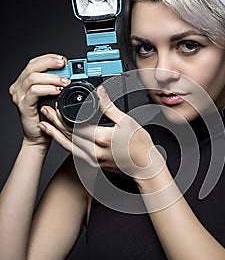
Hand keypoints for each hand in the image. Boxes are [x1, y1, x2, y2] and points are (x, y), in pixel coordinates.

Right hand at [9, 54, 69, 147]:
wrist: (40, 137)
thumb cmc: (46, 118)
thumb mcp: (52, 97)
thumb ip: (55, 84)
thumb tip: (68, 73)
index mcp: (24, 82)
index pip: (34, 64)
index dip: (48, 59)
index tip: (62, 60)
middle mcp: (19, 87)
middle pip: (32, 67)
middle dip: (50, 63)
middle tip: (64, 65)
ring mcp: (19, 96)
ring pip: (33, 78)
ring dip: (51, 78)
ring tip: (64, 81)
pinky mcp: (23, 105)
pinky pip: (34, 91)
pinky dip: (47, 88)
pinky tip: (57, 90)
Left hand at [39, 86, 164, 178]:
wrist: (145, 167)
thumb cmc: (140, 147)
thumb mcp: (126, 121)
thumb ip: (109, 107)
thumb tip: (99, 92)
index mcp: (102, 138)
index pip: (74, 126)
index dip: (61, 116)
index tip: (54, 107)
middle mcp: (94, 151)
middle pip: (68, 135)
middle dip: (54, 123)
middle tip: (45, 112)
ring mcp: (93, 160)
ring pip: (68, 146)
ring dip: (55, 134)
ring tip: (45, 125)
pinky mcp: (93, 164)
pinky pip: (74, 153)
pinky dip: (64, 144)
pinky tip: (60, 138)